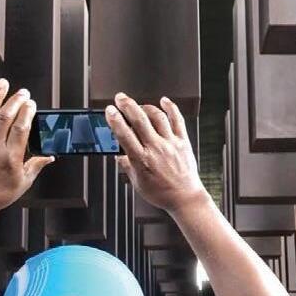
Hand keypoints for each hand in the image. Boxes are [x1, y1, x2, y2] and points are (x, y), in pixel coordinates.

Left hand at [0, 79, 53, 224]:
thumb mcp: (23, 182)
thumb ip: (36, 166)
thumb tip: (49, 157)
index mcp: (11, 157)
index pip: (20, 128)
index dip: (27, 113)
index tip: (32, 104)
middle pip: (5, 117)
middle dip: (15, 101)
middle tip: (23, 92)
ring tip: (2, 83)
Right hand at [105, 93, 206, 213]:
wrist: (185, 197)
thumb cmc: (162, 193)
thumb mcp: (138, 183)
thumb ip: (127, 167)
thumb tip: (119, 156)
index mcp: (142, 160)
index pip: (124, 135)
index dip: (115, 120)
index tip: (110, 110)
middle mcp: (156, 149)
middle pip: (140, 120)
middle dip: (128, 105)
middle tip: (120, 98)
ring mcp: (170, 144)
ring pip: (157, 117)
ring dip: (146, 106)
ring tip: (138, 105)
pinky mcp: (183, 142)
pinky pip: (177, 120)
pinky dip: (171, 108)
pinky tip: (164, 101)